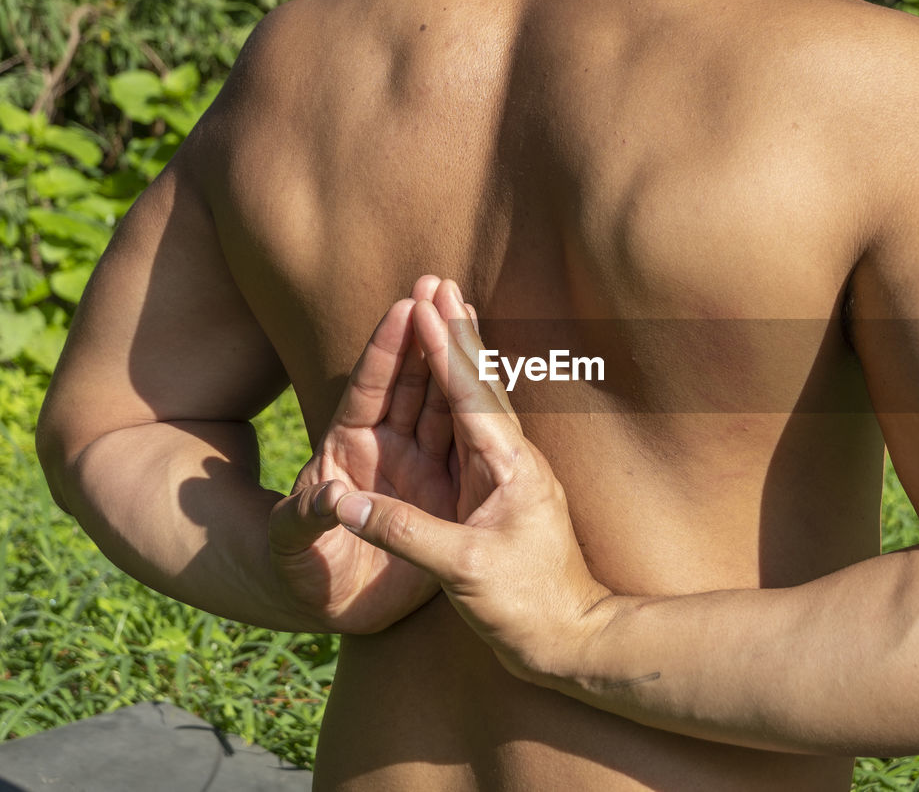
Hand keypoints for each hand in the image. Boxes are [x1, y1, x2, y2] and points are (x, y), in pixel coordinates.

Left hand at [267, 276, 457, 632]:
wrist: (329, 608)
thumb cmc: (299, 571)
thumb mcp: (291, 546)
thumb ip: (305, 520)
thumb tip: (329, 497)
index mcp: (347, 447)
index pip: (369, 389)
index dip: (386, 350)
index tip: (405, 307)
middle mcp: (387, 448)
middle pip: (411, 383)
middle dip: (426, 333)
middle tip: (441, 282)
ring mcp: (419, 468)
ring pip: (444, 405)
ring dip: (455, 361)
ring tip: (470, 311)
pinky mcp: (445, 496)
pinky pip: (467, 448)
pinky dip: (481, 414)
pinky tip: (500, 382)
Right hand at [334, 281, 612, 676]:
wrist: (572, 639)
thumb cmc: (526, 607)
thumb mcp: (463, 571)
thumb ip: (404, 532)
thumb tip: (342, 504)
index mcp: (509, 468)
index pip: (470, 396)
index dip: (444, 350)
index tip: (424, 305)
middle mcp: (514, 460)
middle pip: (479, 384)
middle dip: (454, 333)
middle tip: (436, 283)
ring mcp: (511, 473)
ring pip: (479, 401)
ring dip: (458, 355)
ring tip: (444, 311)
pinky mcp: (503, 491)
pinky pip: (474, 429)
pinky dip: (459, 394)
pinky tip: (454, 382)